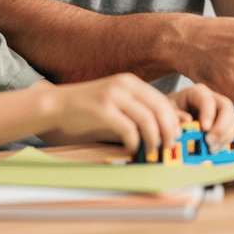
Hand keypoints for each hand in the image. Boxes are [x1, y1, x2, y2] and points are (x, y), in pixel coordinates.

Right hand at [44, 73, 182, 154]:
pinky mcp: (102, 109)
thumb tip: (162, 127)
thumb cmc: (89, 107)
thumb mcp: (116, 100)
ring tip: (151, 151)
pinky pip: (127, 129)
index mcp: (131, 82)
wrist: (58, 103)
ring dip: (153, 139)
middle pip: (159, 109)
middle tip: (168, 147)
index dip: (172, 120)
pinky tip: (131, 148)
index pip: (162, 101)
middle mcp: (124, 85)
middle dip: (167, 131)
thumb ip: (136, 108)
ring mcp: (113, 96)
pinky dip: (134, 142)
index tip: (175, 136)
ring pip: (147, 119)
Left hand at [168, 83, 233, 152]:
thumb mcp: (167, 112)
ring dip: (225, 136)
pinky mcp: (223, 124)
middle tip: (210, 142)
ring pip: (232, 119)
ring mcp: (219, 111)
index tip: (205, 129)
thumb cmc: (169, 113)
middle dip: (221, 127)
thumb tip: (186, 121)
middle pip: (226, 107)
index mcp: (197, 93)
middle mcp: (212, 99)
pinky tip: (215, 149)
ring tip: (212, 149)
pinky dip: (225, 141)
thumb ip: (175, 116)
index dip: (208, 114)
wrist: (170, 118)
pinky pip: (231, 131)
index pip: (207, 99)